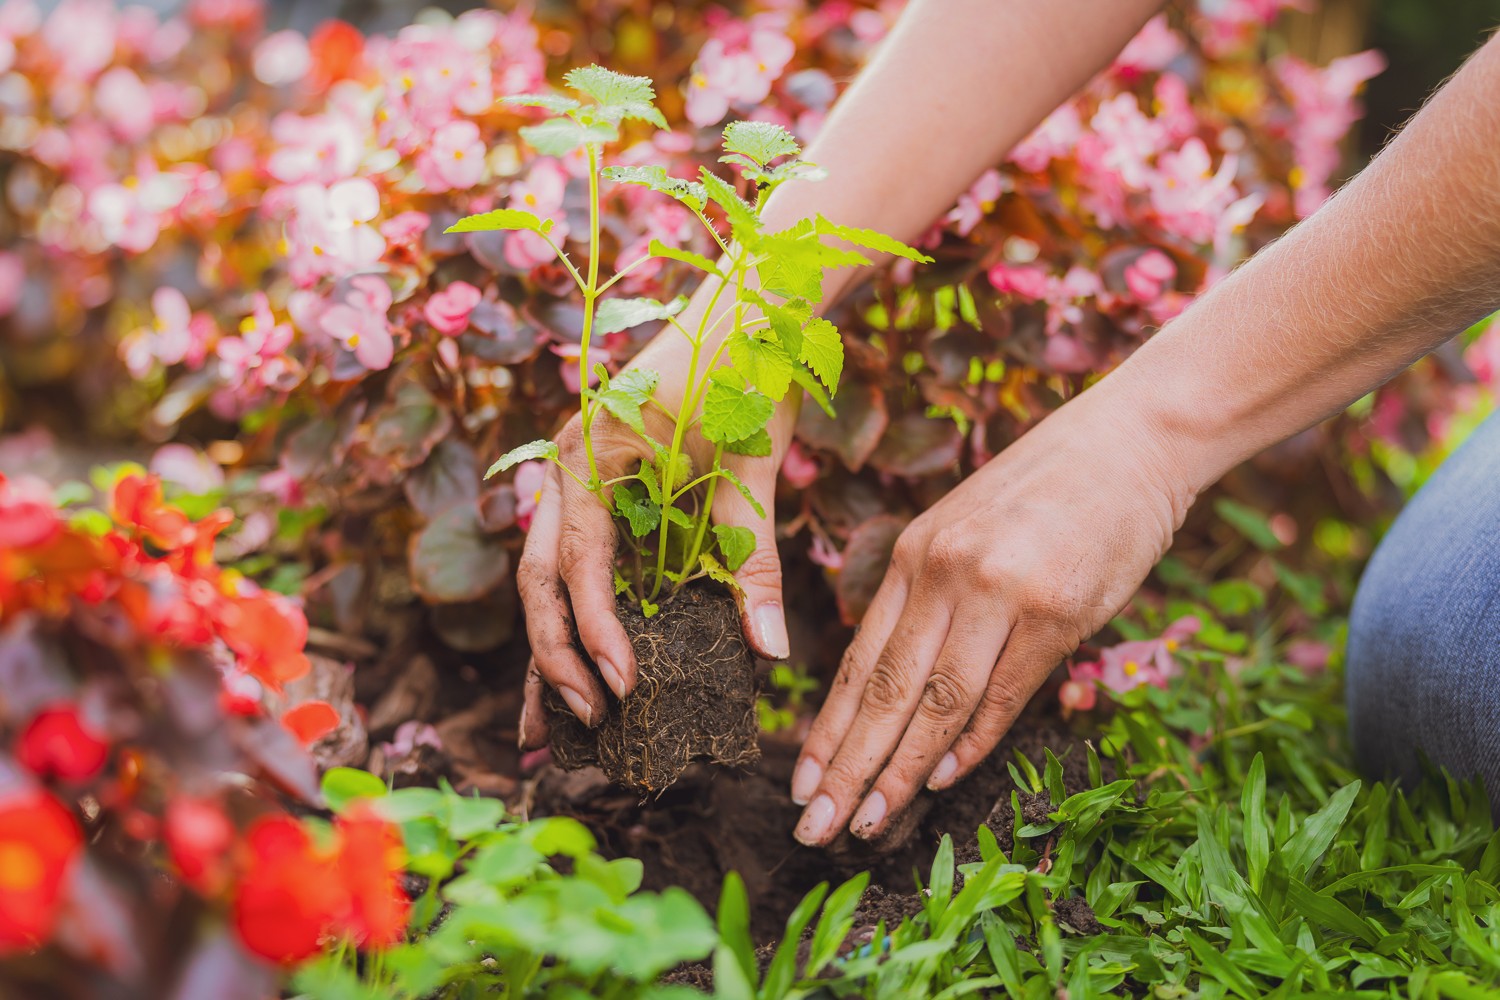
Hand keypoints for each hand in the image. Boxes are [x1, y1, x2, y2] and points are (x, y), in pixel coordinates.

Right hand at [516, 322, 798, 748]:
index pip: (577, 562)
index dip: (595, 630)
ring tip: (542, 731)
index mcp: (589, 454)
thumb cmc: (748, 368)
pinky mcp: (607, 497)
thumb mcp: (750, 463)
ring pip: (549, 581)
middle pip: (541, 579)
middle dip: (557, 656)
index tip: (624, 685)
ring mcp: (581, 484)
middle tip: (588, 723)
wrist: (753, 302)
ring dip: (551, 650)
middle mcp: (570, 472)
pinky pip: (580, 567)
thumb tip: (767, 651)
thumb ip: (753, 557)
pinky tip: (580, 670)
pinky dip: (578, 620)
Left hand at [787, 383, 1192, 845]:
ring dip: (899, 772)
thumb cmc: (1046, 493)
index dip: (827, 729)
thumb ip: (930, 600)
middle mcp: (943, 573)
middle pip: (883, 691)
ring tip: (866, 825)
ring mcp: (998, 592)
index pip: (857, 661)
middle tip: (813, 827)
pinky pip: (1004, 693)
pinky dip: (972, 743)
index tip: (801, 782)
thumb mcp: (964, 531)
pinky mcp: (1057, 611)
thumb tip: (901, 694)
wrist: (1130, 440)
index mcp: (912, 554)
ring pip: (936, 702)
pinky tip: (939, 781)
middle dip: (845, 768)